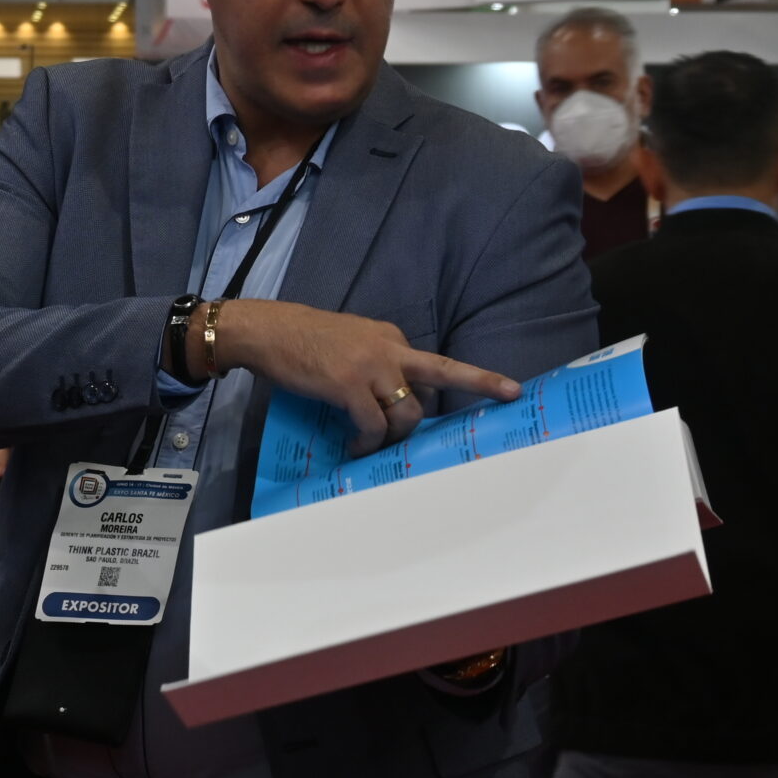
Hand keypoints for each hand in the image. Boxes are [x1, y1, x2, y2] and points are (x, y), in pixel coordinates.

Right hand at [203, 300, 519, 456]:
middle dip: (476, 387)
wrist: (267, 331)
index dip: (470, 381)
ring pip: (407, 411)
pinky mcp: (348, 386)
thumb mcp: (350, 342)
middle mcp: (389, 349)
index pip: (434, 366)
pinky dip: (368, 442)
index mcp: (390, 337)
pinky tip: (355, 446)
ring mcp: (370, 366)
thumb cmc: (301, 340)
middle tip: (495, 404)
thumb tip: (392, 400)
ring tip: (371, 444)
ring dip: (394, 436)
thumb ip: (376, 363)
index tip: (509, 390)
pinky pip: (373, 425)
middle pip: (443, 373)